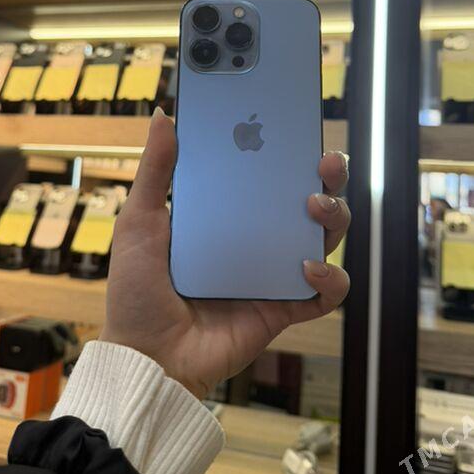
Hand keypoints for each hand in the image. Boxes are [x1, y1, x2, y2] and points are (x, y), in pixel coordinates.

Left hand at [100, 107, 350, 398]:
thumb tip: (163, 117)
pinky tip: (306, 268)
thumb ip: (156, 170)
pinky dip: (330, 278)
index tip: (297, 127)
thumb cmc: (138, 289)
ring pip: (326, 237)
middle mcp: (257, 237)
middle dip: (327, 176)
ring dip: (334, 216)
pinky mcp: (284, 307)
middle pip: (308, 198)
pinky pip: (326, 293)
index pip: (269, 172)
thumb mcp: (140, 222)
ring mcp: (273, 272)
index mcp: (228, 212)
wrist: (147, 356)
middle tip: (324, 163)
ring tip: (313, 207)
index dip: (290, 148)